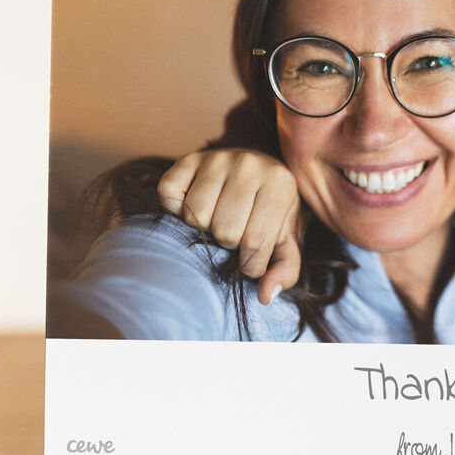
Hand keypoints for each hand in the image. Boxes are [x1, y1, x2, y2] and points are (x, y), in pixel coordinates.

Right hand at [157, 150, 302, 303]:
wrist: (253, 169)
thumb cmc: (269, 212)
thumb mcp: (285, 238)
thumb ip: (285, 269)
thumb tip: (265, 295)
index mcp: (279, 183)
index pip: (256, 241)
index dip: (250, 264)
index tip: (251, 260)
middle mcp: (248, 164)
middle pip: (225, 230)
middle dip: (228, 244)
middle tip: (234, 234)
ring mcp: (215, 158)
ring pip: (196, 216)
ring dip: (203, 228)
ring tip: (216, 219)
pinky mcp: (186, 159)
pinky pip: (169, 196)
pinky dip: (176, 210)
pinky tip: (194, 205)